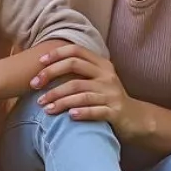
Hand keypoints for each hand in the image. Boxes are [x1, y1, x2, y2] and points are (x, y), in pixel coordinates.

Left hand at [31, 44, 150, 141]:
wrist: (136, 119)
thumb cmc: (108, 98)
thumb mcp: (98, 80)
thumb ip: (79, 72)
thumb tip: (45, 68)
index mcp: (102, 64)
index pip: (76, 51)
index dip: (56, 54)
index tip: (39, 63)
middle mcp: (107, 76)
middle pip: (74, 68)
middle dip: (51, 75)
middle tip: (34, 86)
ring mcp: (112, 94)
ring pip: (81, 92)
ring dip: (59, 99)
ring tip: (45, 107)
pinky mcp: (116, 112)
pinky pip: (96, 111)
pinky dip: (81, 112)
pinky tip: (69, 116)